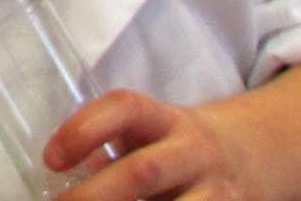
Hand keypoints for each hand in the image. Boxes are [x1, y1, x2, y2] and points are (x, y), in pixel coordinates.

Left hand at [49, 88, 248, 200]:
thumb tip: (63, 184)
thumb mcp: (146, 135)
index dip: (84, 129)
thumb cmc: (173, 148)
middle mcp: (195, 150)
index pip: (125, 108)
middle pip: (143, 171)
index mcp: (164, 119)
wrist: (250, 156)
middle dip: (96, 196)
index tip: (50, 159)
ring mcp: (219, 188)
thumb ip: (111, 152)